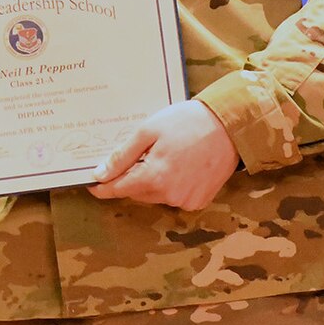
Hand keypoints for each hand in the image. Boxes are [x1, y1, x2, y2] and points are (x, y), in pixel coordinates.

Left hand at [88, 100, 239, 209]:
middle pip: (136, 193)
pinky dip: (170, 186)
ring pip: (155, 196)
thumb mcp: (149, 131)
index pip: (118, 189)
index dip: (102, 187)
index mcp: (154, 177)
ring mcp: (185, 201)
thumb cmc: (188, 123)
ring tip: (164, 156)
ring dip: (151, 182)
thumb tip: (101, 174)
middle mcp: (169, 195)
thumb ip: (123, 155)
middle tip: (138, 156)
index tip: (93, 184)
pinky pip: (174, 197)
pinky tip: (180, 166)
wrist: (230, 127)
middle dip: (131, 178)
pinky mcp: (198, 201)